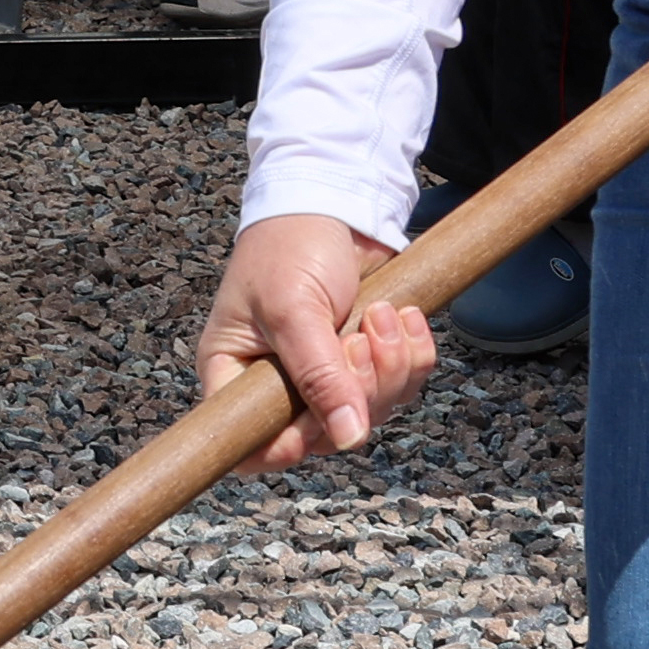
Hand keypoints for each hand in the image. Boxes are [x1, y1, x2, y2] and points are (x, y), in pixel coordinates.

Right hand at [201, 210, 431, 473]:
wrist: (334, 200)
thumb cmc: (288, 247)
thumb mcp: (293, 309)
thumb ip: (318, 375)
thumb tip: (347, 436)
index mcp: (235, 375)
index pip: (251, 446)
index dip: (286, 448)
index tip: (318, 425)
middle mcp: (280, 385)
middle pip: (326, 434)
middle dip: (358, 388)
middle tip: (356, 339)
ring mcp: (328, 376)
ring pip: (372, 412)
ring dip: (390, 366)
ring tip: (380, 314)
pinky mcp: (368, 362)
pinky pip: (403, 385)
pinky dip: (413, 354)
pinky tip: (402, 316)